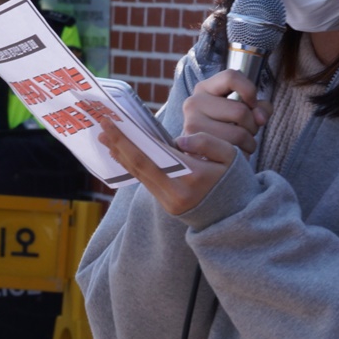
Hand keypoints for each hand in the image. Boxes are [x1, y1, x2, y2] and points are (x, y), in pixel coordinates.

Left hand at [98, 117, 238, 215]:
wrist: (237, 216)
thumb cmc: (234, 181)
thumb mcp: (231, 156)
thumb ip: (207, 143)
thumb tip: (179, 140)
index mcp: (192, 177)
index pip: (150, 155)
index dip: (127, 139)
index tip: (111, 122)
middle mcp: (175, 193)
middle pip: (138, 165)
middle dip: (117, 144)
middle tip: (101, 125)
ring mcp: (169, 203)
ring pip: (138, 175)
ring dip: (120, 155)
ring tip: (107, 138)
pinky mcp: (167, 206)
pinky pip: (144, 182)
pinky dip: (131, 165)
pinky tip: (123, 153)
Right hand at [181, 70, 271, 155]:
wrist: (203, 152)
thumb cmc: (225, 127)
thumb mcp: (242, 110)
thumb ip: (260, 108)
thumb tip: (260, 118)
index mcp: (205, 88)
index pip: (231, 77)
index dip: (249, 90)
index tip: (253, 105)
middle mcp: (194, 102)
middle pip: (240, 111)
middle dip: (253, 125)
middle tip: (248, 131)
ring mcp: (192, 123)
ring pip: (238, 133)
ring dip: (249, 142)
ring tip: (243, 143)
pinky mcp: (197, 145)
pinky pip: (231, 149)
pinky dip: (242, 153)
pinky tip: (236, 152)